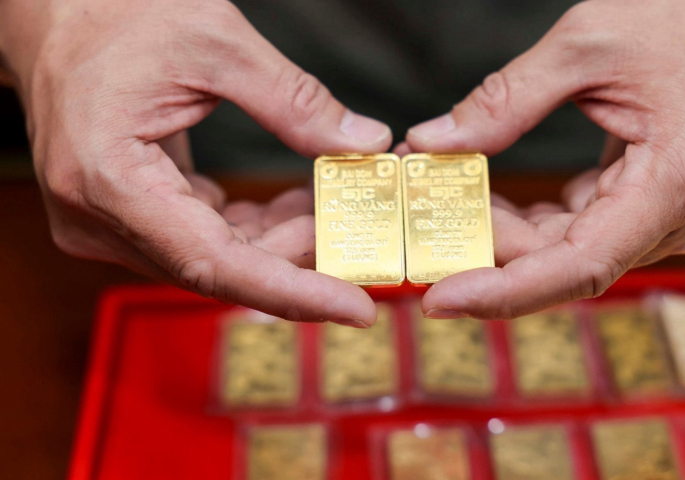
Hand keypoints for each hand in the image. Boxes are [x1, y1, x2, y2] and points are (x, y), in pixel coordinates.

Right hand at [0, 0, 393, 325]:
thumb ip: (294, 101)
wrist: (52, 8)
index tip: (355, 308)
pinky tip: (296, 205)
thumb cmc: (113, 12)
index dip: (292, 293)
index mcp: (109, 179)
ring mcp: (106, 222)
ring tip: (333, 206)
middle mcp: (98, 218)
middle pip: (219, 267)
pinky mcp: (123, 214)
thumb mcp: (215, 43)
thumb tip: (364, 144)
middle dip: (298, 258)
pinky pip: (200, 237)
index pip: (214, 264)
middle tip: (362, 233)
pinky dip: (253, 227)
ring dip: (280, 241)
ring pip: (214, 257)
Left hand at [402, 0, 684, 319]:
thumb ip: (505, 101)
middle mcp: (684, 216)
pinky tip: (492, 203)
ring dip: (509, 238)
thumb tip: (432, 144)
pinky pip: (586, 233)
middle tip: (425, 233)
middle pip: (570, 263)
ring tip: (450, 206)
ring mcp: (676, 221)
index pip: (583, 265)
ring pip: (573, 253)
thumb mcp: (584, 46)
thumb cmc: (680, 21)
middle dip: (492, 254)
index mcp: (679, 178)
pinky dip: (536, 223)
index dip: (507, 291)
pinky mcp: (659, 214)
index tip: (443, 299)